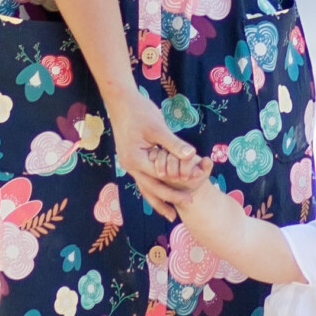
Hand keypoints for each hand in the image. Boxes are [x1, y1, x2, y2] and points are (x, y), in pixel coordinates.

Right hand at [107, 95, 200, 221]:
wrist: (120, 101)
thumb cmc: (140, 111)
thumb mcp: (158, 127)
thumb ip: (173, 143)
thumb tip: (191, 156)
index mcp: (136, 160)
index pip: (160, 177)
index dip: (178, 184)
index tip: (194, 190)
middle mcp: (130, 166)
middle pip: (152, 188)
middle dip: (170, 198)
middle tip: (189, 204)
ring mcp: (129, 164)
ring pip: (145, 187)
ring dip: (158, 200)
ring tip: (171, 214)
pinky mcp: (131, 159)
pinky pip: (142, 179)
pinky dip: (152, 188)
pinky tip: (159, 195)